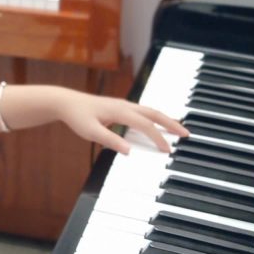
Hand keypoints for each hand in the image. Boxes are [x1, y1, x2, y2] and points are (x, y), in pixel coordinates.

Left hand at [53, 89, 188, 154]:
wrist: (66, 102)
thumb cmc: (77, 117)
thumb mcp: (91, 132)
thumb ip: (110, 140)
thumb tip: (129, 151)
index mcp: (120, 111)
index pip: (146, 125)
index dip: (158, 138)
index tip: (168, 150)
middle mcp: (125, 105)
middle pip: (154, 113)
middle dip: (171, 123)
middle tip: (186, 134)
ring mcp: (123, 105)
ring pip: (150, 111)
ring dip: (165, 119)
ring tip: (178, 129)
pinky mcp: (120, 107)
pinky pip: (143, 112)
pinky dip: (155, 118)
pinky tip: (157, 124)